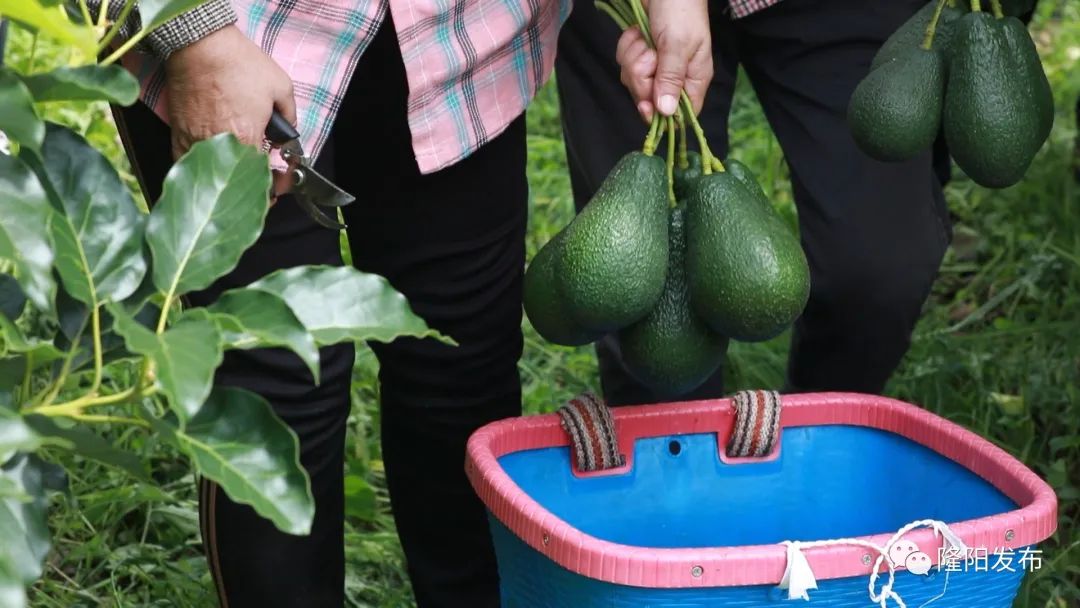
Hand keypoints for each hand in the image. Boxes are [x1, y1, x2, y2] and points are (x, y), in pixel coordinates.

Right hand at [163, 25, 295, 197]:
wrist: (200, 45)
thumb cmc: (238, 63)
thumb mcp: (281, 87)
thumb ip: (290, 117)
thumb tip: (288, 134)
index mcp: (246, 138)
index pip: (263, 178)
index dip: (276, 185)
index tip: (281, 185)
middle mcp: (217, 146)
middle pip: (237, 182)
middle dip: (255, 186)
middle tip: (265, 184)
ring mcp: (194, 142)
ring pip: (210, 176)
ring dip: (226, 180)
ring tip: (238, 179)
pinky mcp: (177, 134)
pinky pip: (186, 163)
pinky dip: (200, 169)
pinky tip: (212, 168)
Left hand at [615, 0, 711, 122]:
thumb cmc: (679, 10)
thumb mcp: (677, 45)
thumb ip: (670, 79)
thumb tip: (666, 112)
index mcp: (693, 78)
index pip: (681, 114)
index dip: (661, 114)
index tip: (646, 104)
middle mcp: (675, 76)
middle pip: (650, 99)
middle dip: (642, 77)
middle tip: (649, 55)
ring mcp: (656, 65)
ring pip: (634, 81)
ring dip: (633, 58)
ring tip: (645, 39)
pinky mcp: (641, 54)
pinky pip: (625, 63)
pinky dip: (627, 47)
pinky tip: (637, 33)